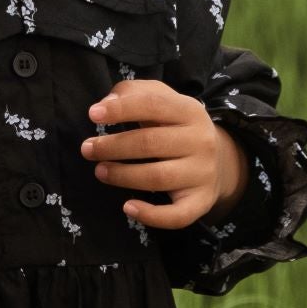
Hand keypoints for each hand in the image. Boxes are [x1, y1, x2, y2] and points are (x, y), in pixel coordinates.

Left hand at [80, 79, 248, 227]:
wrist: (219, 160)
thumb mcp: (162, 100)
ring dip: (122, 176)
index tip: (93, 115)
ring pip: (157, 177)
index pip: (153, 105)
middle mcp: (200, 141)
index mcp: (189, 111)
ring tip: (100, 171)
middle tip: (87, 149)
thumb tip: (107, 102)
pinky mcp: (201, 201)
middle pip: (150, 143)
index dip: (121, 109)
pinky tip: (128, 207)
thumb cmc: (175, 127)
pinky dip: (151, 215)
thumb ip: (133, 92)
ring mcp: (202, 173)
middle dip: (113, 147)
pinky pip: (177, 215)